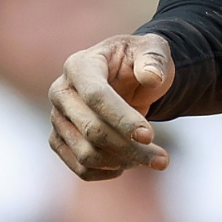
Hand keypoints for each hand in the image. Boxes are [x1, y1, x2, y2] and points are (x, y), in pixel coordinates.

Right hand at [48, 33, 173, 180]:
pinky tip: (130, 163)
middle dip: (130, 148)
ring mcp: (57, 118)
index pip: (96, 96)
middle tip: (163, 160)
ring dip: (123, 163)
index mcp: (79, 65)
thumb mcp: (154, 49)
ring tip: (152, 158)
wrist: (126, 75)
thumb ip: (154, 59)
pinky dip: (108, 172)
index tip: (149, 136)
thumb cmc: (140, 60)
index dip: (122, 118)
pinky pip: (81, 168)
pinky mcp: (59, 140)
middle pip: (91, 130)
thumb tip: (151, 77)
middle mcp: (61, 92)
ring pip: (86, 154)